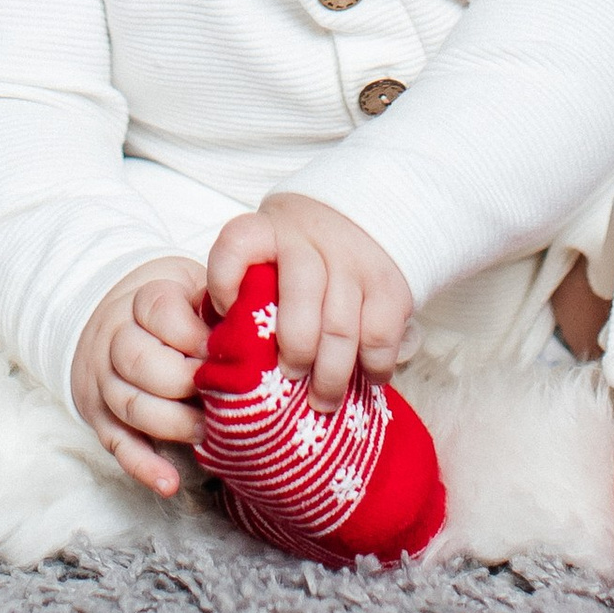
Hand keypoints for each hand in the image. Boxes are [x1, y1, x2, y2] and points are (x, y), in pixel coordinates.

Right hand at [69, 258, 207, 497]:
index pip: (160, 313)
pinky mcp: (101, 418)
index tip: (226, 353)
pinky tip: (169, 483)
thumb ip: (216, 303)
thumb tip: (258, 325)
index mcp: (141, 300)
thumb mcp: (191, 288)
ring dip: (172, 425)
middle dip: (184, 383)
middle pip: (139, 362)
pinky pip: (118, 445)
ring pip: (129, 405)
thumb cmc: (173, 308)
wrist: (116, 320)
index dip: (195, 336)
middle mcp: (115, 339)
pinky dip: (143, 467)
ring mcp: (104, 381)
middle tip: (221, 396)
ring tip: (208, 433)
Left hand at [205, 193, 414, 407]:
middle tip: (289, 378)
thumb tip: (223, 353)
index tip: (225, 313)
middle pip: (298, 302)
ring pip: (340, 329)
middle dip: (294, 352)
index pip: (237, 245)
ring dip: (330, 376)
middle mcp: (311, 241)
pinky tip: (366, 377)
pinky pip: (379, 336)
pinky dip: (373, 366)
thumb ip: (247, 288)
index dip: (223, 283)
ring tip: (322, 401)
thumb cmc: (304, 249)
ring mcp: (354, 261)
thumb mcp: (271, 250)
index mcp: (270, 231)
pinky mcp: (390, 284)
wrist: (369, 211)